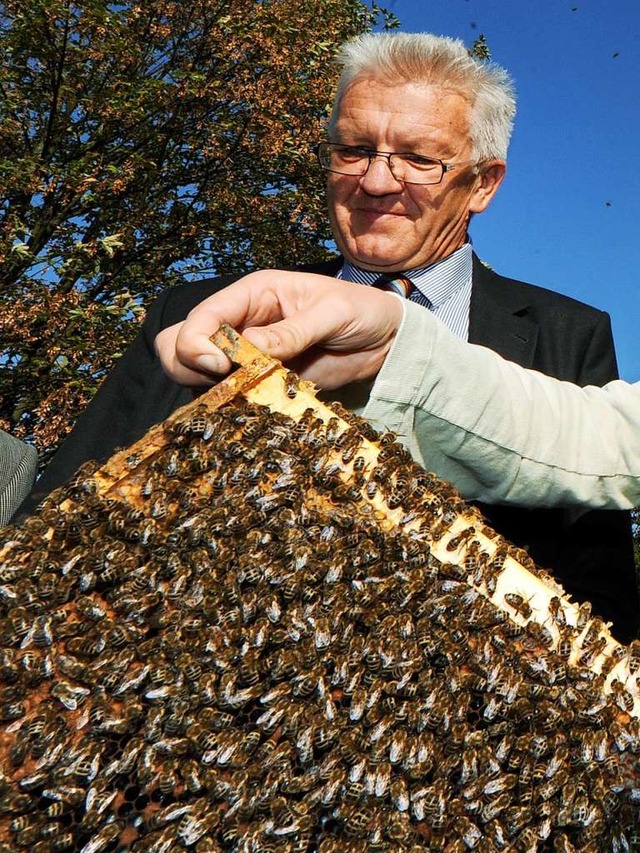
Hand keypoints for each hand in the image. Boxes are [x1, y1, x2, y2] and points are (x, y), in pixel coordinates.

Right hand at [154, 269, 403, 389]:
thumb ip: (291, 332)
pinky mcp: (258, 383)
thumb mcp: (331, 314)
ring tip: (247, 394)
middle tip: (230, 382)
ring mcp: (245, 356)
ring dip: (210, 389)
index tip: (222, 365)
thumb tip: (248, 350)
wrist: (385, 341)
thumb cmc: (361, 311)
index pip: (201, 317)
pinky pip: (226, 397)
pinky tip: (256, 406)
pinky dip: (231, 406)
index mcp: (252, 294)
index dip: (197, 343)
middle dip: (191, 366)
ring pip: (195, 374)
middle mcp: (240, 323)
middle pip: (179, 344)